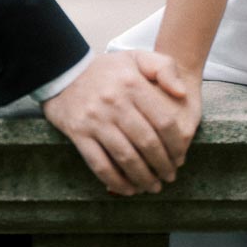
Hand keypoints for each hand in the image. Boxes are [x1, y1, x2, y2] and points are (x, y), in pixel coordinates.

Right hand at [41, 51, 197, 196]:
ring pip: (126, 157)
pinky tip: (128, 189)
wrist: (64, 70)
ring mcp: (95, 119)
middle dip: (163, 165)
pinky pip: (100, 164)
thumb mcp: (137, 57)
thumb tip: (182, 94)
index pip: (164, 121)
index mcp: (132, 83)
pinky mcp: (78, 133)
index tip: (180, 157)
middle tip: (170, 177)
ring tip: (153, 187)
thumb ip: (164, 68)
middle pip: (147, 143)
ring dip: (143, 178)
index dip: (176, 145)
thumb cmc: (108, 69)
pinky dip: (116, 182)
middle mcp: (115, 102)